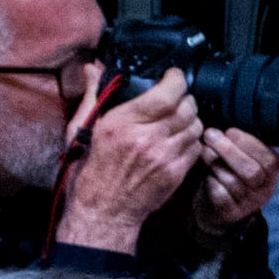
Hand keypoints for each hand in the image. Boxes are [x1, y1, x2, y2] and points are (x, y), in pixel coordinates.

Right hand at [55, 69, 205, 252]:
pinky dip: (192, 139)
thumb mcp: (81, 128)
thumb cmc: (89, 169)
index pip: (167, 93)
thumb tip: (93, 67)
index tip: (171, 76)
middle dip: (184, 98)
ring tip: (178, 119)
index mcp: (123, 123)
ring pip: (196, 125)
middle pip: (187, 106)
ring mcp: (165, 157)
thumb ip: (92, 94)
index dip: (175, 80)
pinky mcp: (176, 173)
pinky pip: (196, 147)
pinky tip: (179, 139)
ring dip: (190, 118)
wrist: (102, 211)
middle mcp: (148, 138)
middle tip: (175, 98)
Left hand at [193, 127, 278, 232]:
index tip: (230, 130)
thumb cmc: (231, 173)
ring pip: (233, 182)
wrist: (221, 209)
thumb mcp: (244, 157)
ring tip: (204, 150)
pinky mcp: (229, 213)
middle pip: (251, 172)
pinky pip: (219, 195)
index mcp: (272, 172)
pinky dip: (209, 181)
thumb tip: (227, 114)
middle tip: (209, 134)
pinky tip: (203, 172)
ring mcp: (247, 204)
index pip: (270, 159)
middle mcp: (264, 190)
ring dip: (215, 163)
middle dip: (228, 150)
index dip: (249, 143)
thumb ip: (242, 143)